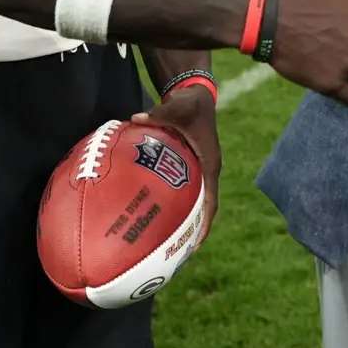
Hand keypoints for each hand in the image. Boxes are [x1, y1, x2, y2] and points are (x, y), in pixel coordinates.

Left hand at [131, 84, 220, 244]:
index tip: (196, 244)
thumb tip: (136, 118)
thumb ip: (159, 113)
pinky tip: (155, 212)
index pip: (211, 201)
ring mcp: (198, 169)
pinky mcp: (189, 165)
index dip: (205, 224)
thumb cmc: (190, 103)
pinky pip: (184, 190)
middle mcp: (206, 170)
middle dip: (194, 230)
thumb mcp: (178, 106)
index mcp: (210, 164)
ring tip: (168, 242)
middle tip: (178, 253)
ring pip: (195, 201)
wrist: (195, 94)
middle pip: (204, 208)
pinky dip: (174, 203)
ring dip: (186, 220)